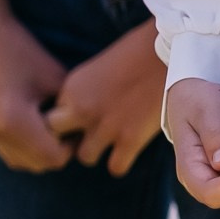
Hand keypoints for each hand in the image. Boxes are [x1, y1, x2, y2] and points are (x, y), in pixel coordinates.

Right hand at [0, 9, 70, 172]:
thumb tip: (89, 132)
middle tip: (70, 127)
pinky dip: (28, 150)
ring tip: (54, 128)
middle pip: (40, 164)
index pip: (54, 157)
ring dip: (42, 153)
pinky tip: (38, 127)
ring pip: (25, 163)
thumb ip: (72, 112)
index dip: (73, 146)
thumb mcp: (57, 80)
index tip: (80, 124)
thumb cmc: (25, 53)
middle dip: (59, 151)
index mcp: (15, 121)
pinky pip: (12, 155)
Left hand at [42, 23, 164, 176]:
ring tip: (108, 143)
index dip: (62, 121)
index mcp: (71, 90)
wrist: (170, 51)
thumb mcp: (93, 70)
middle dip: (68, 141)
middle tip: (83, 137)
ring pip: (85, 157)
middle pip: (57, 140)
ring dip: (96, 152)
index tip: (74, 120)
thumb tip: (71, 112)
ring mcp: (105, 127)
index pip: (49, 118)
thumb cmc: (134, 53)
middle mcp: (82, 110)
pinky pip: (115, 167)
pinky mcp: (131, 139)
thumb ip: (79, 93)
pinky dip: (120, 163)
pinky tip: (126, 152)